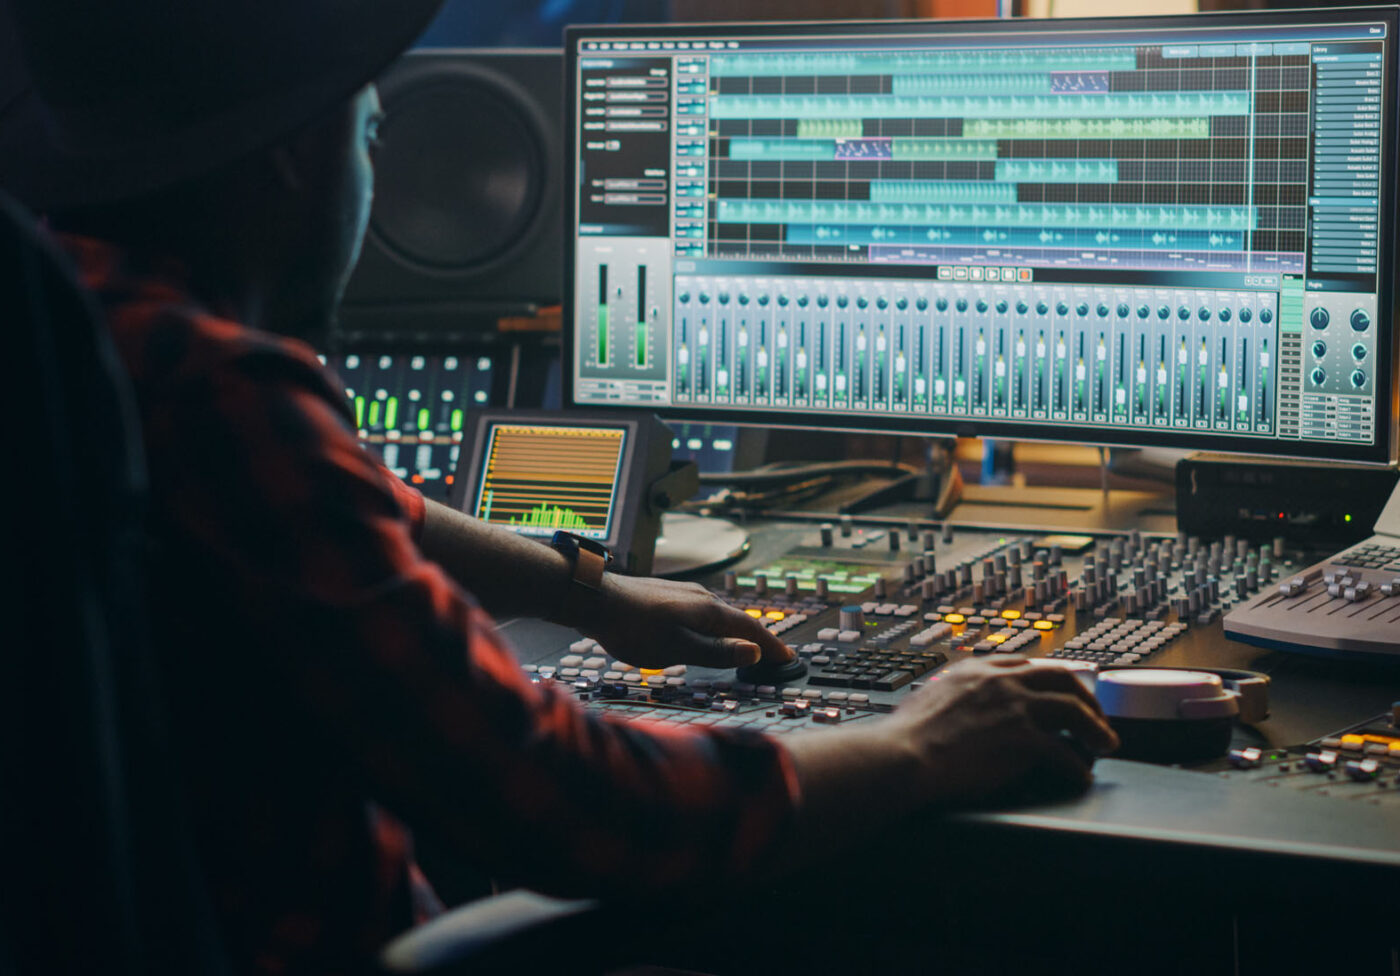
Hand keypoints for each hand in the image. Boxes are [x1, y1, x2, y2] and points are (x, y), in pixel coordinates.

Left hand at [565, 574, 795, 669]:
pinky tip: (706, 632)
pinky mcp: (669, 596)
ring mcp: (685, 594)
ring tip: (744, 646)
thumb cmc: (633, 627)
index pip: (750, 630)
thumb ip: (716, 652)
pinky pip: (704, 612)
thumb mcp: (677, 648)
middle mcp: (702, 597)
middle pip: (738, 620)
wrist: (595, 598)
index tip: (787, 657)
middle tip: (773, 655)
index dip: (770, 646)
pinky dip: (716, 625)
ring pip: (720, 615)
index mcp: (709, 611)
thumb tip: (754, 652)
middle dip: (757, 639)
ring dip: (736, 632)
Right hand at [883, 656, 1117, 804]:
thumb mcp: (930, 698)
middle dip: (1085, 697)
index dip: (1051, 680)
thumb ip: (952, 695)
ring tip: (1105, 744)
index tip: (1062, 693)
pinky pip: (1064, 754)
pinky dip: (1077, 768)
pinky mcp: (1022, 740)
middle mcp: (1001, 681)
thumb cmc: (906, 736)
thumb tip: (952, 705)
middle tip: (1096, 718)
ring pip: (1072, 709)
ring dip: (1096, 728)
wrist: (902, 755)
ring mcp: (1014, 708)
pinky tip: (1081, 778)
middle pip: (1061, 678)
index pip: (1028, 664)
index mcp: (978, 669)